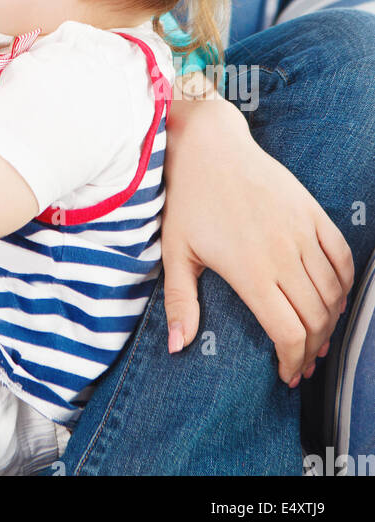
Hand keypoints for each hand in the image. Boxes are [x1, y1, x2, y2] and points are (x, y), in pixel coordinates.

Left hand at [161, 85, 353, 385]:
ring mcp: (300, 231)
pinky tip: (335, 299)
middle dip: (313, 349)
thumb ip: (180, 303)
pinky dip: (345, 284)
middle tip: (304, 364)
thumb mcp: (174, 252)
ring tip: (319, 337)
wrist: (208, 147)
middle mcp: (281, 254)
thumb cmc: (187, 201)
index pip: (288, 332)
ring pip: (333, 293)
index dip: (293, 361)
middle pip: (316, 319)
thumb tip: (176, 348)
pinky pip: (342, 257)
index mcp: (249, 271)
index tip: (288, 374)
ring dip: (332, 322)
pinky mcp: (311, 211)